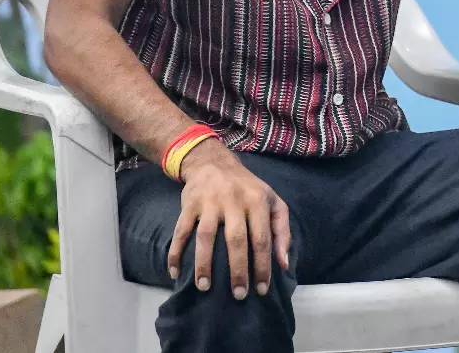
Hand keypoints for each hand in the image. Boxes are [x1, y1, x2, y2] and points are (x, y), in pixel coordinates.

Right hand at [167, 139, 290, 297]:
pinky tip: (174, 272)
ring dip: (203, 264)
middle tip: (238, 295)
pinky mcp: (189, 205)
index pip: (262, 238)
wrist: (214, 163)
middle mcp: (234, 201)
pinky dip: (175, 252)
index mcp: (258, 201)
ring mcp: (210, 202)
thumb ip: (282, 231)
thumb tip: (284, 264)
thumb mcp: (273, 202)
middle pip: (236, 240)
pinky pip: (181, 231)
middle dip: (237, 270)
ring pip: (206, 237)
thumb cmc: (248, 188)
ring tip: (204, 287)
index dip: (263, 265)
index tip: (262, 289)